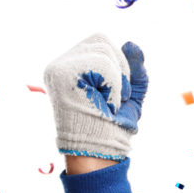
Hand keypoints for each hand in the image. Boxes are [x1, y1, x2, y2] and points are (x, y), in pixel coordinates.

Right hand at [43, 34, 149, 161]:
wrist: (101, 151)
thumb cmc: (113, 127)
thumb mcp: (130, 94)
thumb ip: (134, 70)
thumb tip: (132, 44)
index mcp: (74, 66)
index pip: (100, 42)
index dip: (119, 63)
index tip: (117, 92)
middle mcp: (63, 64)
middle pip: (102, 41)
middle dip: (120, 71)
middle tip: (112, 99)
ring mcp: (59, 67)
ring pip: (102, 52)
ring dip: (116, 82)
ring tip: (106, 103)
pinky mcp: (60, 73)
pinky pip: (100, 63)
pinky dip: (112, 85)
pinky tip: (103, 103)